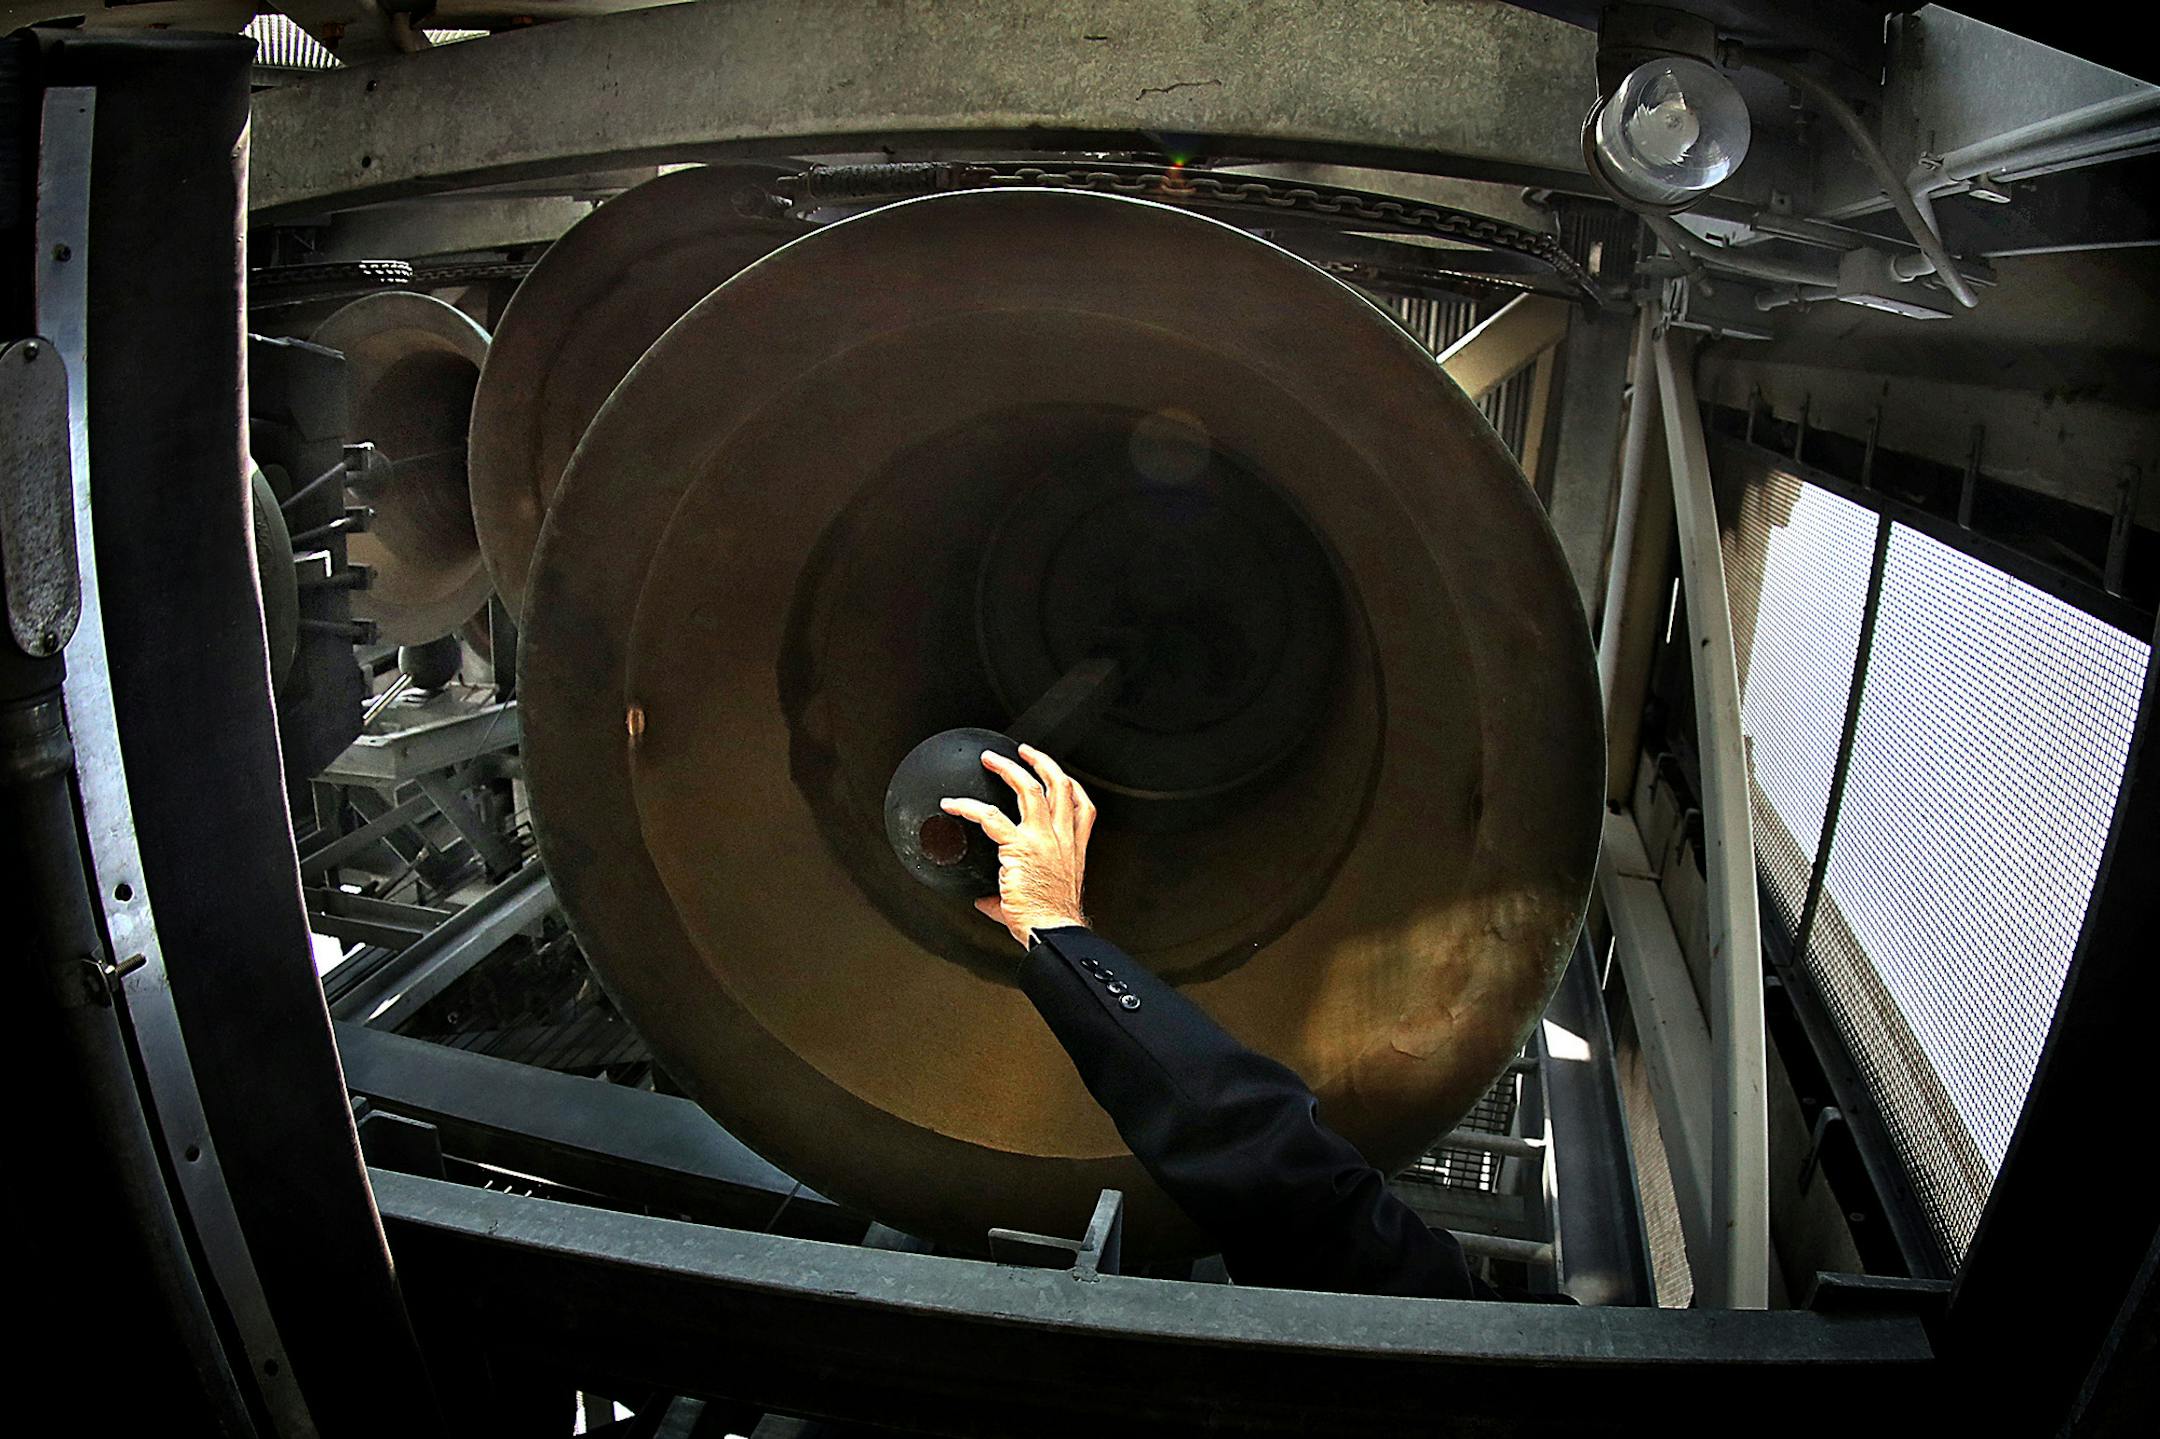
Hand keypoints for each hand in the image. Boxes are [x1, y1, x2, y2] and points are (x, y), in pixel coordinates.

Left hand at [941, 743, 1096, 947]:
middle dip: (1039, 763)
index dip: (1070, 784)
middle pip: (1058, 786)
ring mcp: (1042, 840)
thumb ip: (1011, 894)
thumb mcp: (1040, 900)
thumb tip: (988, 900)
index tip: (1058, 775)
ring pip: (1029, 789)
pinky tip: (954, 804)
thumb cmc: (1049, 921)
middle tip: (1023, 752)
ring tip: (991, 760)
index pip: (1082, 805)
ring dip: (1008, 769)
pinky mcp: (1018, 847)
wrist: (1053, 933)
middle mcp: (1062, 839)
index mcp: (1073, 849)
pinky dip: (968, 807)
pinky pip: (990, 817)